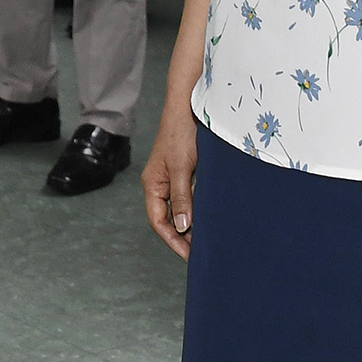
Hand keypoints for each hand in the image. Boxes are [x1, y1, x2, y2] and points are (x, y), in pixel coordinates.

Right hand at [141, 105, 199, 258]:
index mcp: (153, 183)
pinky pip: (188, 197)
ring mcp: (171, 177)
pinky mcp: (184, 171)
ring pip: (179, 208)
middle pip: (167, 218)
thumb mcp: (182, 168)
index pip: (158, 221)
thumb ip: (182, 197)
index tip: (189, 255)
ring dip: (190, 224)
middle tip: (200, 253)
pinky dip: (196, 209)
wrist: (189, 105)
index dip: (173, 240)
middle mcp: (160, 183)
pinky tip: (208, 217)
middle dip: (182, 237)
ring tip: (205, 240)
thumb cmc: (182, 133)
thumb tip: (183, 226)